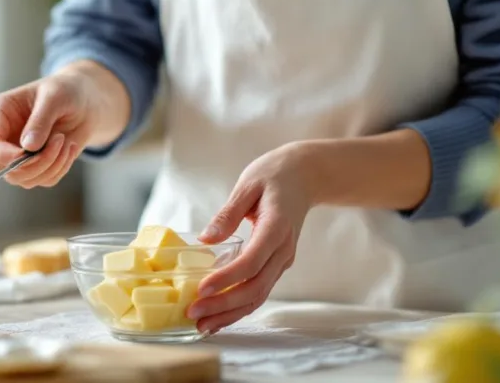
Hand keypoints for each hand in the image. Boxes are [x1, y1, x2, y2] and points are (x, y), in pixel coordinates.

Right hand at [0, 71, 98, 187]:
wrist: (83, 101)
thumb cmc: (65, 91)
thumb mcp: (54, 97)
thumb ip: (40, 120)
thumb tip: (28, 147)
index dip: (9, 157)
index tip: (36, 150)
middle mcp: (2, 138)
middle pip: (7, 170)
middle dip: (37, 162)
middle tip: (60, 140)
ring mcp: (17, 155)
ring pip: (26, 179)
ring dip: (52, 165)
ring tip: (66, 142)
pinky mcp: (34, 166)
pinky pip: (44, 180)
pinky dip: (60, 167)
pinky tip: (69, 149)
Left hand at [187, 143, 317, 333]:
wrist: (307, 176)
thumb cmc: (276, 175)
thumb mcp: (248, 184)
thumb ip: (228, 213)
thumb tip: (205, 239)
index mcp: (277, 227)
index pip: (252, 261)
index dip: (227, 278)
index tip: (201, 288)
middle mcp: (284, 250)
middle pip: (255, 287)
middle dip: (224, 305)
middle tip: (193, 313)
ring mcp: (283, 260)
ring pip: (259, 296)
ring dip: (230, 313)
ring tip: (202, 325)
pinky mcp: (278, 264)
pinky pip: (259, 291)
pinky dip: (239, 307)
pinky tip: (218, 315)